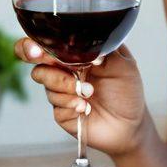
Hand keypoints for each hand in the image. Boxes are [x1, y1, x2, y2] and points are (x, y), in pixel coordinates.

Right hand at [13, 39, 149, 158]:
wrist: (130, 124)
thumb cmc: (126, 91)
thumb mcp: (123, 65)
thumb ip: (106, 51)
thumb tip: (88, 46)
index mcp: (76, 54)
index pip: (49, 42)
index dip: (36, 43)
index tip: (38, 48)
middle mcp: (65, 70)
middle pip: (36, 60)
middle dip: (36, 58)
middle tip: (48, 60)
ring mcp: (61, 91)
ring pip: (46, 82)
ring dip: (66, 85)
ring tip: (89, 92)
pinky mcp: (61, 112)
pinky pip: (55, 106)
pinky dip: (70, 105)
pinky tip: (85, 108)